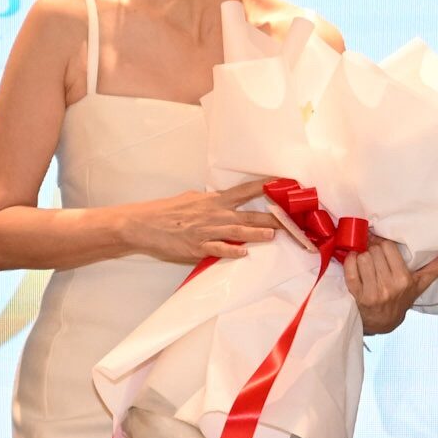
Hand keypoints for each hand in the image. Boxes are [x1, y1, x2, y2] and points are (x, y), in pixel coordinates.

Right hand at [124, 179, 282, 263]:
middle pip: (249, 214)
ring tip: (274, 235)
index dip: (266, 187)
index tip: (285, 184)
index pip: (246, 191)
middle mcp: (215, 213)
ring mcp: (207, 231)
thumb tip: (224, 201)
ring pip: (237, 231)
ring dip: (256, 233)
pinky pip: (217, 249)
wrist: (145, 224)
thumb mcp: (192, 199)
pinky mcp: (197, 246)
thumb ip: (210, 202)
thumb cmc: (167, 211)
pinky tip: (244, 252)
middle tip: (292, 221)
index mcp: (214, 200)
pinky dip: (231, 250)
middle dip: (272, 218)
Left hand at [343, 238, 437, 334]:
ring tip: (365, 259)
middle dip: (372, 249)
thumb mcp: (421, 283)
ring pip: (362, 258)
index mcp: (404, 280)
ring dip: (360, 255)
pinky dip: (349, 262)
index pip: (388, 248)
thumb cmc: (403, 297)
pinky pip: (349, 270)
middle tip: (372, 251)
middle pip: (374, 251)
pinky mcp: (356, 295)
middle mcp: (388, 286)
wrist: (383, 322)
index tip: (381, 245)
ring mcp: (371, 292)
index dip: (383, 243)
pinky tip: (354, 263)